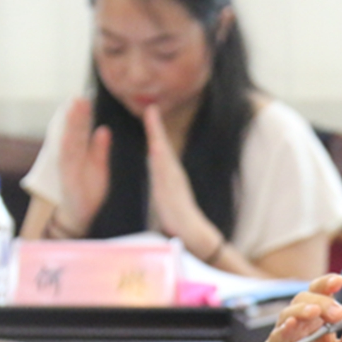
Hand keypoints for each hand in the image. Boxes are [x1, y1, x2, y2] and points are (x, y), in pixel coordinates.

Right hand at [56, 97, 110, 235]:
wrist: (80, 214)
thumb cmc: (89, 190)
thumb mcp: (99, 167)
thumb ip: (100, 149)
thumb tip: (103, 129)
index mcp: (79, 153)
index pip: (80, 130)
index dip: (82, 114)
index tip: (85, 97)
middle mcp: (70, 156)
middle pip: (73, 131)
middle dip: (76, 114)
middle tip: (78, 97)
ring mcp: (66, 165)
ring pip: (68, 141)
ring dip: (70, 125)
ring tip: (73, 108)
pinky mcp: (66, 177)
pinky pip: (66, 159)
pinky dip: (66, 146)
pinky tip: (67, 133)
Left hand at [143, 105, 225, 258]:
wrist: (192, 233)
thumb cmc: (177, 219)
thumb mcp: (165, 197)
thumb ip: (161, 183)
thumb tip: (156, 175)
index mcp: (169, 174)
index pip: (160, 148)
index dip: (154, 131)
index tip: (149, 113)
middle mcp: (173, 173)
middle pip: (162, 145)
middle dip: (156, 126)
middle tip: (150, 107)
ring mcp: (174, 181)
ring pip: (164, 154)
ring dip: (158, 136)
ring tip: (152, 118)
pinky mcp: (173, 190)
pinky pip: (165, 172)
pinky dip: (160, 158)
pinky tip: (155, 148)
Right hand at [242, 274, 341, 341]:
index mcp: (317, 323)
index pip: (319, 296)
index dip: (326, 285)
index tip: (339, 280)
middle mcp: (299, 326)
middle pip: (304, 301)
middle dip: (322, 302)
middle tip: (339, 313)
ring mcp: (283, 339)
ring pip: (288, 315)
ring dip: (302, 311)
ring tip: (316, 313)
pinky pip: (276, 339)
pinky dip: (283, 330)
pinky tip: (291, 326)